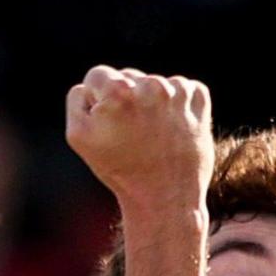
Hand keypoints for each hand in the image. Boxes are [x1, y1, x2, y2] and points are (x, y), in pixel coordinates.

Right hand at [63, 67, 211, 205]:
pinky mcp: (198, 98)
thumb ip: (76, 100)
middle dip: (125, 100)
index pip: (97, 76)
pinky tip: (171, 129)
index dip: (97, 102)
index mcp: (118, 90)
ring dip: (150, 103)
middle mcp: (150, 84)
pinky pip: (181, 88)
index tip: (108, 124)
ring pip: (153, 83)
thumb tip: (90, 85)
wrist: (165, 198)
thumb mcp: (79, 137)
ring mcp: (177, 91)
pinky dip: (176, 105)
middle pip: (127, 77)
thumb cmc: (120, 170)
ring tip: (152, 135)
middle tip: (131, 135)